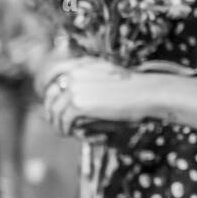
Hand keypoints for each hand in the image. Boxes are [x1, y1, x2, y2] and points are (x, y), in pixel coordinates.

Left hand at [38, 56, 196, 134]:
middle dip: (51, 109)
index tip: (52, 103)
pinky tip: (74, 134)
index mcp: (83, 63)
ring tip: (67, 131)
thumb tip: (78, 94)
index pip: (54, 71)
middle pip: (50, 93)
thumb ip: (94, 80)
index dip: (49, 87)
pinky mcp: (78, 105)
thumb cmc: (137, 88)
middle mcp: (75, 72)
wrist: (148, 93)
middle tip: (58, 122)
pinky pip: (64, 121)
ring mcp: (75, 88)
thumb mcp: (112, 76)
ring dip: (59, 123)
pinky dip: (67, 129)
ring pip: (55, 110)